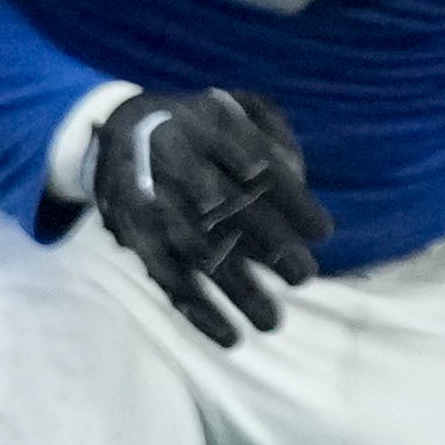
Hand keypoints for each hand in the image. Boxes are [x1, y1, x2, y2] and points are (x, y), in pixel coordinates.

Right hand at [90, 89, 332, 346]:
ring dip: (236, 292)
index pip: (258, 166)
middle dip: (270, 248)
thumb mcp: (237, 108)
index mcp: (208, 128)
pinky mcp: (136, 238)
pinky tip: (229, 337)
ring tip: (271, 323)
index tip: (324, 233)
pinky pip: (166, 278)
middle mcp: (177, 164)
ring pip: (198, 253)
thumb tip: (298, 176)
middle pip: (229, 211)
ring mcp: (153, 205)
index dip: (293, 201)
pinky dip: (197, 311)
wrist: (120, 134)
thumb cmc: (201, 127)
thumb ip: (274, 134)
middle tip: (304, 278)